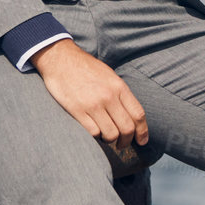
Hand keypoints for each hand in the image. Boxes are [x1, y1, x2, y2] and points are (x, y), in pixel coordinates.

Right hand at [32, 39, 148, 151]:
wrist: (61, 59)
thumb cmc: (87, 68)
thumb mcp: (110, 76)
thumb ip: (120, 93)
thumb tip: (131, 115)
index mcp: (119, 87)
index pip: (138, 114)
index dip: (142, 131)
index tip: (142, 141)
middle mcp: (109, 96)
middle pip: (127, 128)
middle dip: (126, 141)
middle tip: (122, 145)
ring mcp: (93, 104)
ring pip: (111, 134)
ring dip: (109, 140)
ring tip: (105, 137)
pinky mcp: (77, 111)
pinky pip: (93, 133)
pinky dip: (95, 136)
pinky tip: (93, 132)